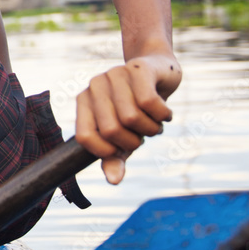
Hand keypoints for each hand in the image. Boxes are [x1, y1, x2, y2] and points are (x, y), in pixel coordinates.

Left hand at [75, 52, 181, 183]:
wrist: (159, 71)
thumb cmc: (137, 108)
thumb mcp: (124, 135)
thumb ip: (115, 157)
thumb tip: (114, 181)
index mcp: (83, 102)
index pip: (84, 137)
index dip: (105, 151)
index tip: (122, 151)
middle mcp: (94, 86)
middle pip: (111, 130)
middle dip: (134, 141)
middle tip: (144, 134)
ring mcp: (114, 74)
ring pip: (131, 117)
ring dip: (151, 129)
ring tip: (155, 122)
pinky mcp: (137, 68)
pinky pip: (149, 102)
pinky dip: (163, 115)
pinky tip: (165, 113)